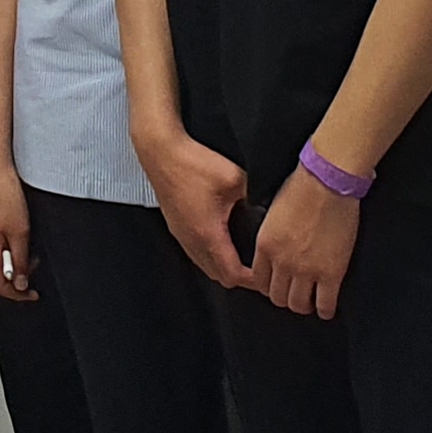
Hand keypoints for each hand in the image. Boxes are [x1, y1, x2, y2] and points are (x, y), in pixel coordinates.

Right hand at [0, 172, 35, 302]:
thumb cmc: (4, 193)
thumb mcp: (21, 232)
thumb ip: (21, 261)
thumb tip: (21, 282)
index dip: (18, 294)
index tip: (32, 294)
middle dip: (18, 277)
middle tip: (35, 266)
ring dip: (14, 262)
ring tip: (29, 247)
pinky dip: (7, 250)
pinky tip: (18, 236)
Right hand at [137, 122, 251, 288]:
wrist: (162, 152)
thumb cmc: (191, 164)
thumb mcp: (236, 178)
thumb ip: (255, 196)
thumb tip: (269, 205)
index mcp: (208, 233)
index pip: (234, 274)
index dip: (254, 280)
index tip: (266, 274)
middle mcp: (192, 240)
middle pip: (219, 277)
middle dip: (241, 277)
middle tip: (259, 268)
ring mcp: (182, 234)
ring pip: (205, 266)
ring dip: (224, 266)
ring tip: (244, 257)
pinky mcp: (176, 226)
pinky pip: (196, 252)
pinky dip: (212, 255)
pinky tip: (223, 240)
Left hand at [252, 169, 360, 318]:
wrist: (328, 181)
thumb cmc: (303, 186)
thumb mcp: (273, 210)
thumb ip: (271, 232)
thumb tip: (275, 241)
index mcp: (264, 245)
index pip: (259, 280)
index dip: (268, 286)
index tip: (276, 285)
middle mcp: (281, 262)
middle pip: (277, 296)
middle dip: (285, 297)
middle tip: (294, 294)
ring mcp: (306, 270)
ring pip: (299, 304)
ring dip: (304, 305)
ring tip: (310, 301)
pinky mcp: (331, 272)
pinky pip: (325, 303)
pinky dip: (325, 310)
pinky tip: (326, 308)